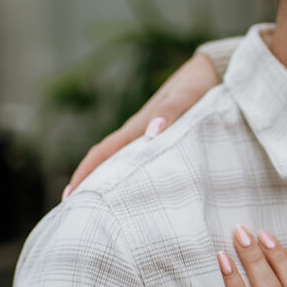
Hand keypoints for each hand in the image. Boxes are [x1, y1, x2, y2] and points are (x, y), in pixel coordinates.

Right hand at [62, 52, 217, 198]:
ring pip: (125, 163)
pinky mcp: (168, 140)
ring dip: (112, 183)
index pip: (103, 152)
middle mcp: (140, 133)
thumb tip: (151, 133)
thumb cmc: (200, 85)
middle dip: (91, 185)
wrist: (217, 71)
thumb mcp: (186, 97)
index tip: (69, 197)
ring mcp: (151, 137)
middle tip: (82, 215)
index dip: (84, 172)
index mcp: (138, 127)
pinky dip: (136, 178)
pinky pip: (146, 163)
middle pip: (108, 161)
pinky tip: (142, 193)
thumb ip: (170, 112)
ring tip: (107, 213)